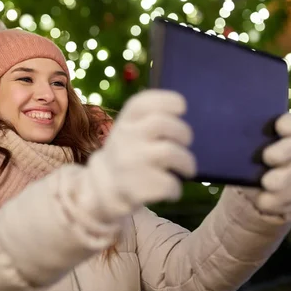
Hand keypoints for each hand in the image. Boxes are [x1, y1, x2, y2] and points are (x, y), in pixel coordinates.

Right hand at [76, 90, 195, 221]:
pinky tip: (171, 190)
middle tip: (186, 142)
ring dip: (187, 162)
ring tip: (187, 169)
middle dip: (184, 132)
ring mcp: (130, 161)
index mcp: (126, 120)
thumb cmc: (128, 153)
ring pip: (170, 153)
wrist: (102, 187)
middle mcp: (125, 137)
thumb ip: (150, 119)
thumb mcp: (130, 130)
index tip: (182, 108)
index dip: (167, 100)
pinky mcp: (136, 186)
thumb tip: (184, 120)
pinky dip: (176, 188)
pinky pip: (169, 184)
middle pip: (162, 123)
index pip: (142, 102)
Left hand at [241, 113, 290, 216]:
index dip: (290, 123)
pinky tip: (262, 201)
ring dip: (282, 179)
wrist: (251, 195)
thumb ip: (235, 137)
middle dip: (284, 151)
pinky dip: (274, 201)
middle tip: (267, 157)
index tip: (279, 126)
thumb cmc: (243, 161)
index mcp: (282, 135)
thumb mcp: (238, 148)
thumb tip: (216, 129)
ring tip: (267, 182)